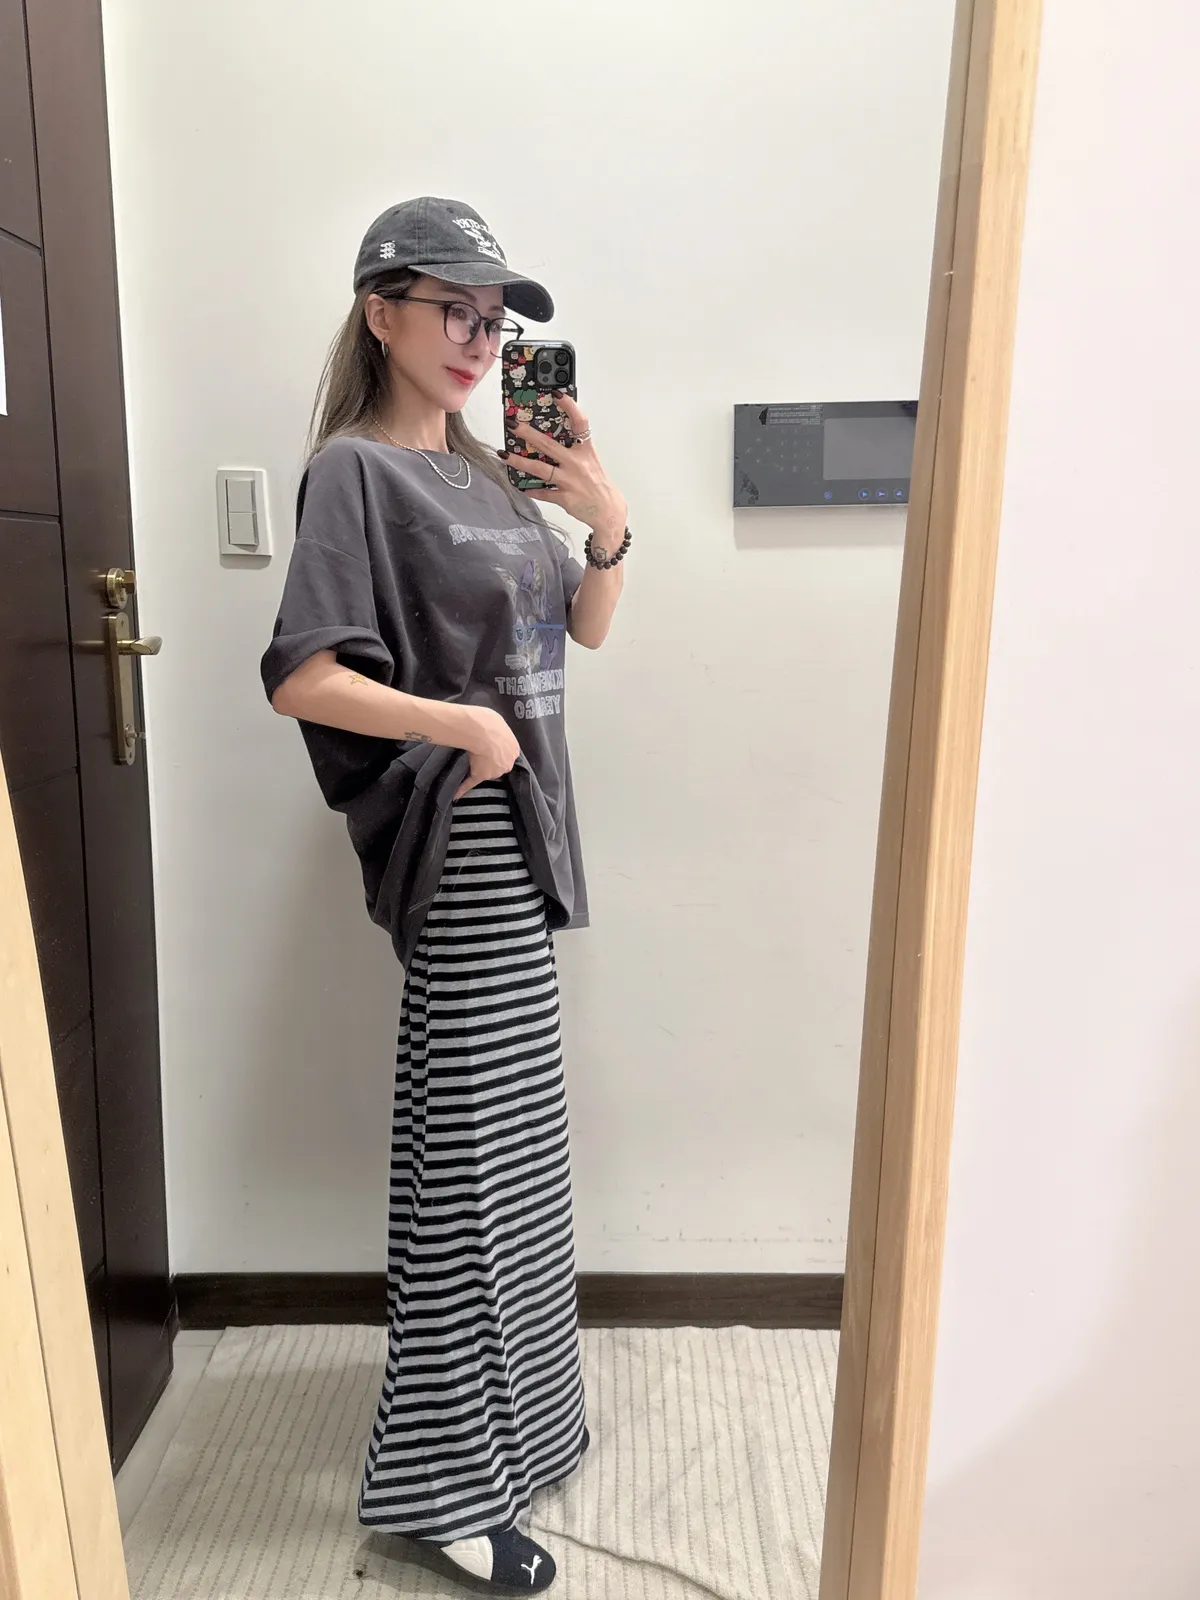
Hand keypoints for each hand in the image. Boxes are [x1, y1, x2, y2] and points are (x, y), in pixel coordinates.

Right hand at [453, 705, 520, 799]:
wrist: (480, 731)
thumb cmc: (491, 723)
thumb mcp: (500, 722)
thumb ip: (500, 731)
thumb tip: (494, 730)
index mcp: (514, 749)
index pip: (507, 753)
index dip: (499, 750)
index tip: (491, 747)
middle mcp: (507, 764)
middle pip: (499, 765)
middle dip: (491, 760)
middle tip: (480, 750)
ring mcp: (493, 771)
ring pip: (486, 771)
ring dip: (479, 768)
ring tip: (470, 758)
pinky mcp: (480, 775)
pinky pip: (471, 783)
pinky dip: (463, 788)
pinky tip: (457, 795)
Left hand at [502, 392, 627, 540]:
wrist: (609, 511)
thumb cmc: (598, 483)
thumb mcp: (590, 460)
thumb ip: (574, 448)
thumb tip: (551, 437)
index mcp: (586, 451)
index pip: (579, 423)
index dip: (569, 406)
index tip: (555, 393)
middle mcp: (577, 464)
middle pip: (549, 445)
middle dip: (528, 434)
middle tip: (512, 424)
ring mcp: (570, 481)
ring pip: (541, 470)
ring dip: (520, 462)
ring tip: (504, 455)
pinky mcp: (565, 498)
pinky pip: (544, 494)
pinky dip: (532, 491)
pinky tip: (521, 486)